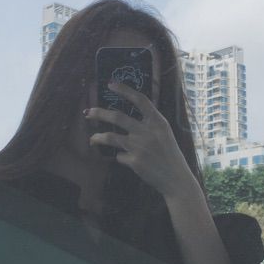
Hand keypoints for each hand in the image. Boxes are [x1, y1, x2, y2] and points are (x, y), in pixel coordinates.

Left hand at [85, 82, 195, 198]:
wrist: (176, 179)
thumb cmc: (169, 155)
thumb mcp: (165, 133)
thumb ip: (149, 123)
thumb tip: (127, 116)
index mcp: (158, 122)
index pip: (140, 100)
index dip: (124, 90)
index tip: (110, 84)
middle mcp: (147, 132)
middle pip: (117, 117)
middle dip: (99, 113)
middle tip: (88, 113)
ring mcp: (140, 147)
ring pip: (111, 137)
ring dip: (98, 137)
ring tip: (92, 139)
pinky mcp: (134, 162)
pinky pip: (119, 156)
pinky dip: (120, 156)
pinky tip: (124, 159)